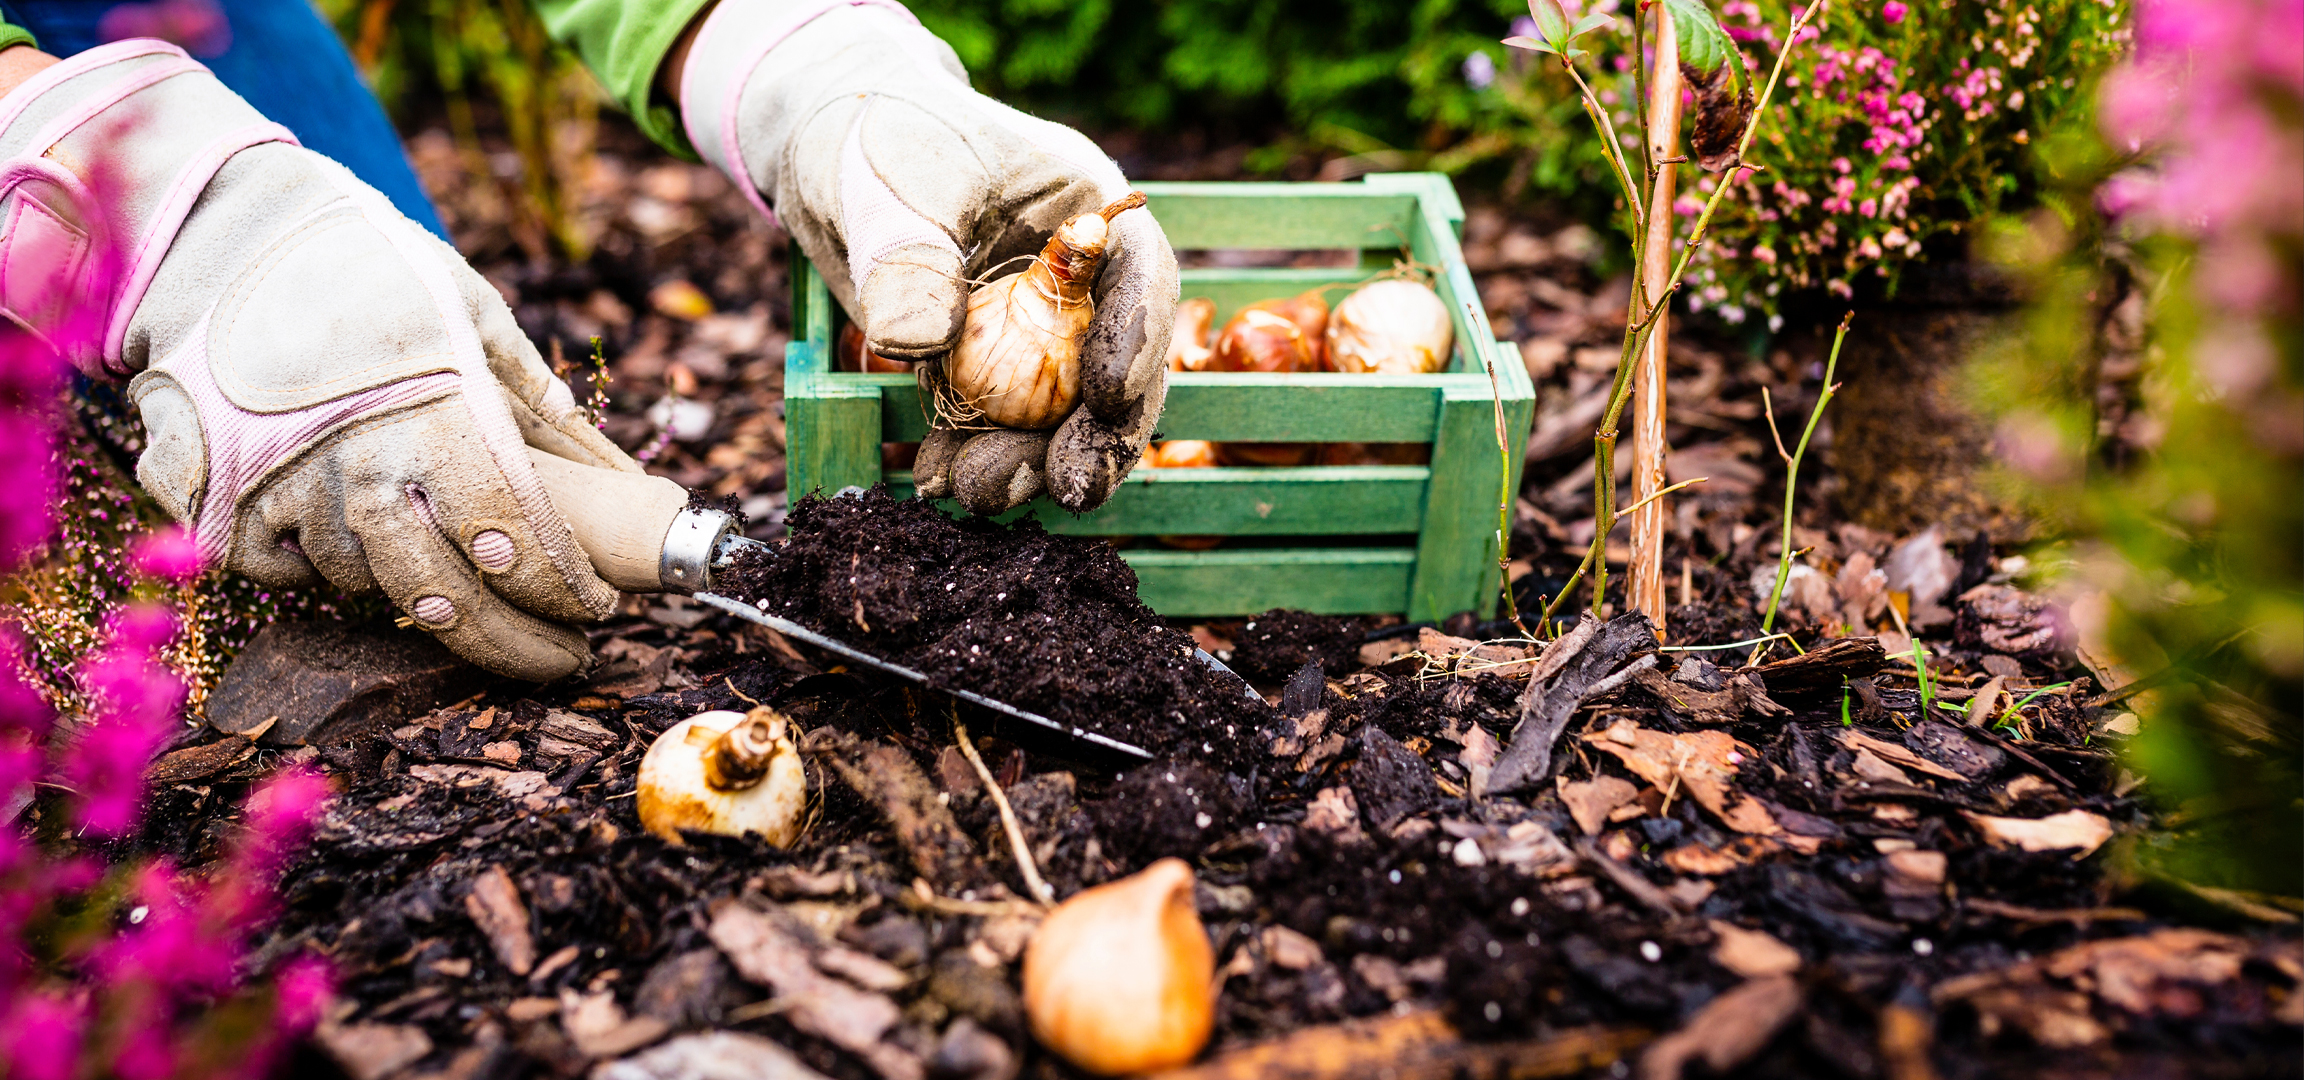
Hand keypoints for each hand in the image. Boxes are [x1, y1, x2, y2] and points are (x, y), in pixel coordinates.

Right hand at [0, 41, 686, 680]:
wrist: (225, 230)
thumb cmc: (370, 266)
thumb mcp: (471, 310)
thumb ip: (538, 400)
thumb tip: (620, 474)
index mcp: (436, 419)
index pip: (518, 540)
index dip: (564, 588)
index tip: (598, 608)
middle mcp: (357, 467)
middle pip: (445, 599)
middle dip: (514, 642)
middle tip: (561, 658)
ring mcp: (277, 488)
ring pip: (361, 586)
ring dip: (416, 593)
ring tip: (458, 580)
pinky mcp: (209, 498)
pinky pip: (274, 570)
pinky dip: (310, 568)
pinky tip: (347, 548)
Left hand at [675, 0, 1176, 513]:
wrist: (826, 149)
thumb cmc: (877, 136)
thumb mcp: (891, 185)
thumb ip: (909, 261)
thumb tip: (921, 342)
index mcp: (1087, 210)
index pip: (1141, 279)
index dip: (1138, 340)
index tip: (1109, 395)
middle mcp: (1078, 281)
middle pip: (1115, 367)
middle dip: (1096, 435)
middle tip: (1071, 487)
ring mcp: (1035, 332)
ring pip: (1056, 413)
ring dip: (1028, 462)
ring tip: (978, 490)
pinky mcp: (985, 369)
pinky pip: (992, 426)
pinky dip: (970, 457)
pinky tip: (938, 481)